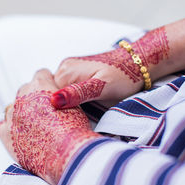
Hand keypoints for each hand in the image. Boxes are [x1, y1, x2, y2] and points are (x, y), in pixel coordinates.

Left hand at [0, 69, 99, 184]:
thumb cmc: (76, 130)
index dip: (48, 84)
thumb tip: (60, 97)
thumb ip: (63, 96)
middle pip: (24, 90)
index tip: (53, 93)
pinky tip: (20, 135)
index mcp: (40, 85)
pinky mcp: (6, 135)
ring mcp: (12, 116)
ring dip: (21, 114)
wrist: (68, 154)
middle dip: (33, 98)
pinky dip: (9, 129)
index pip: (40, 74)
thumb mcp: (75, 105)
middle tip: (46, 112)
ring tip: (35, 126)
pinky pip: (2, 126)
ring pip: (12, 108)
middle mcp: (23, 97)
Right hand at [51, 27, 170, 108]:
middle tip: (74, 119)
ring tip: (77, 114)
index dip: (54, 112)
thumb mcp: (102, 88)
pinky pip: (63, 88)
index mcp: (65, 72)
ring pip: (56, 92)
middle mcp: (63, 68)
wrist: (137, 62)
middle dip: (57, 108)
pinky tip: (78, 106)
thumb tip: (54, 101)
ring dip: (63, 104)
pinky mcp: (74, 72)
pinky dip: (68, 98)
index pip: (47, 96)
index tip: (67, 122)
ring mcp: (68, 69)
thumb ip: (77, 94)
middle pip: (49, 94)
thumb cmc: (123, 76)